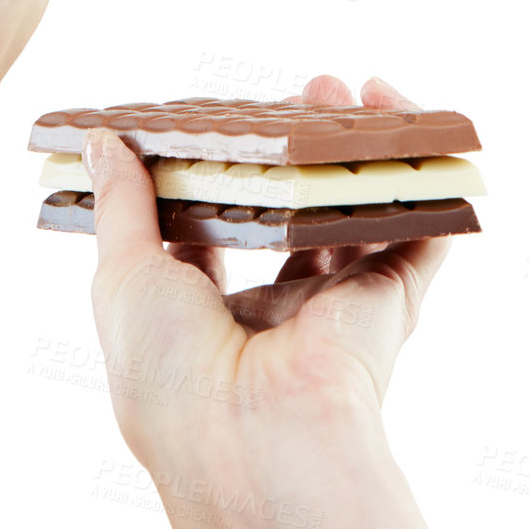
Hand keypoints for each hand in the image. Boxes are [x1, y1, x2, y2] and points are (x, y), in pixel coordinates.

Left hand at [84, 73, 449, 528]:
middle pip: (294, 213)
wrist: (248, 436)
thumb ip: (122, 203)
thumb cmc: (166, 370)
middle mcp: (272, 312)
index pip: (218, 230)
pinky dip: (425, 180)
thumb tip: (103, 142)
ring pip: (356, 215)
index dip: (225, 172)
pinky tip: (414, 129)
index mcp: (201, 315)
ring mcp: (335, 310)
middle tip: (303, 93)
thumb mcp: (122, 274)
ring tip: (350, 92)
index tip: (228, 122)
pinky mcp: (389, 307)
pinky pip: (420, 234)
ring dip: (358, 152)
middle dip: (299, 152)